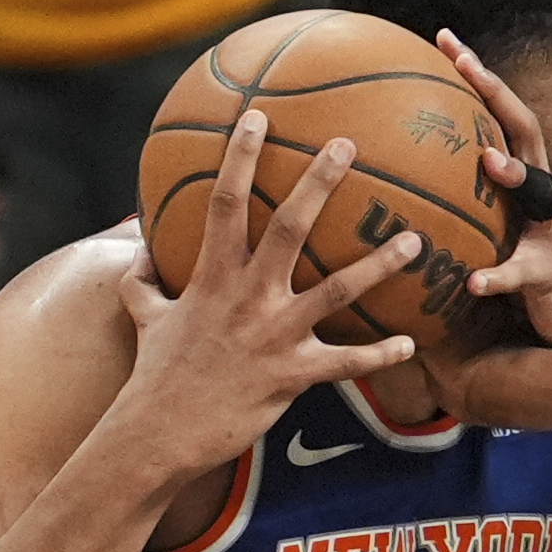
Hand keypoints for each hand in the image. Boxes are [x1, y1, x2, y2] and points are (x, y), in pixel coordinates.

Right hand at [114, 109, 421, 479]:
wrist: (157, 435)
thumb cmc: (154, 375)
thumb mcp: (142, 316)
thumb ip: (141, 277)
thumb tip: (136, 244)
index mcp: (211, 276)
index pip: (226, 203)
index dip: (241, 157)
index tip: (259, 117)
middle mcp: (247, 297)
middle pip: (289, 227)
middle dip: (319, 182)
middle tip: (349, 146)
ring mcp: (273, 335)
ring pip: (336, 290)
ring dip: (378, 264)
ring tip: (415, 239)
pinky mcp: (292, 376)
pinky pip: (345, 363)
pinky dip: (380, 354)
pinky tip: (412, 342)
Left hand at [435, 30, 551, 347]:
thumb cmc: (536, 276)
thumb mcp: (500, 234)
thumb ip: (468, 207)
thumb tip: (404, 186)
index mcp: (528, 182)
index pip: (502, 116)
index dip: (479, 75)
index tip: (444, 39)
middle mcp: (545, 197)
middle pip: (525, 130)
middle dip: (494, 90)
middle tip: (460, 58)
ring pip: (540, 196)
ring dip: (515, 176)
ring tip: (486, 159)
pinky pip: (525, 273)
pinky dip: (500, 275)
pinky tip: (475, 282)